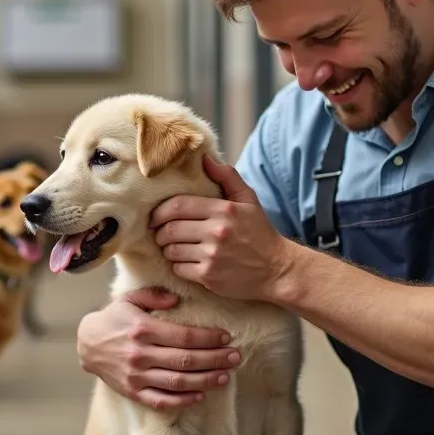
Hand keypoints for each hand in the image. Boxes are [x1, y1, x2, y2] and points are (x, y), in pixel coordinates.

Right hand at [76, 287, 240, 409]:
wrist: (86, 343)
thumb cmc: (114, 318)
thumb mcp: (130, 298)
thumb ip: (154, 295)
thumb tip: (177, 300)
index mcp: (142, 329)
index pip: (183, 336)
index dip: (208, 338)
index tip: (226, 337)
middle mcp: (140, 355)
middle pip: (185, 360)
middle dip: (214, 359)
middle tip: (236, 357)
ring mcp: (136, 376)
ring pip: (177, 383)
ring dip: (205, 380)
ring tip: (225, 377)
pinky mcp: (133, 392)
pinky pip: (160, 401)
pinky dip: (182, 401)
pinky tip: (200, 396)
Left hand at [150, 154, 293, 300]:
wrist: (277, 269)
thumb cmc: (259, 232)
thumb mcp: (248, 200)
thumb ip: (227, 176)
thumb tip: (204, 158)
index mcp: (224, 210)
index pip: (178, 206)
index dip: (160, 211)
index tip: (156, 216)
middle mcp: (216, 232)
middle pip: (170, 229)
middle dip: (160, 231)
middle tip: (161, 232)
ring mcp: (212, 256)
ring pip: (171, 250)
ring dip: (168, 249)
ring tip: (174, 247)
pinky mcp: (209, 276)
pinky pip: (179, 269)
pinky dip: (178, 266)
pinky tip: (187, 263)